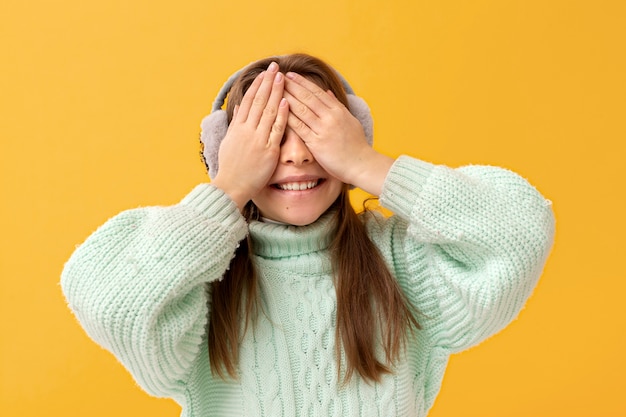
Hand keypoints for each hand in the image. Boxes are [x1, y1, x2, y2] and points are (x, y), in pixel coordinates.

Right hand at [212, 62, 288, 209]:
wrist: (231, 186)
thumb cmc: (231, 167)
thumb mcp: (230, 142)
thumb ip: (236, 124)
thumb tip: (239, 107)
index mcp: (238, 127)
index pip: (249, 100)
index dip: (258, 85)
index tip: (265, 73)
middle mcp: (247, 130)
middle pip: (259, 101)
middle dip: (268, 82)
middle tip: (276, 67)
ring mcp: (257, 139)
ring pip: (268, 111)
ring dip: (276, 92)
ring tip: (283, 77)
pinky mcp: (267, 150)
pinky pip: (276, 129)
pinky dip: (281, 114)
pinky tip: (287, 101)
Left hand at [284, 72, 393, 195]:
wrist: (361, 164)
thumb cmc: (356, 145)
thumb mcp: (350, 121)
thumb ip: (337, 106)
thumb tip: (328, 92)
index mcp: (339, 110)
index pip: (317, 92)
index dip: (302, 82)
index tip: (291, 74)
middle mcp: (331, 117)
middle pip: (307, 97)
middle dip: (292, 86)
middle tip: (277, 77)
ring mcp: (324, 129)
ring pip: (302, 109)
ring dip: (287, 98)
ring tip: (275, 90)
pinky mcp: (317, 143)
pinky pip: (299, 128)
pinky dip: (288, 118)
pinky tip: (278, 111)